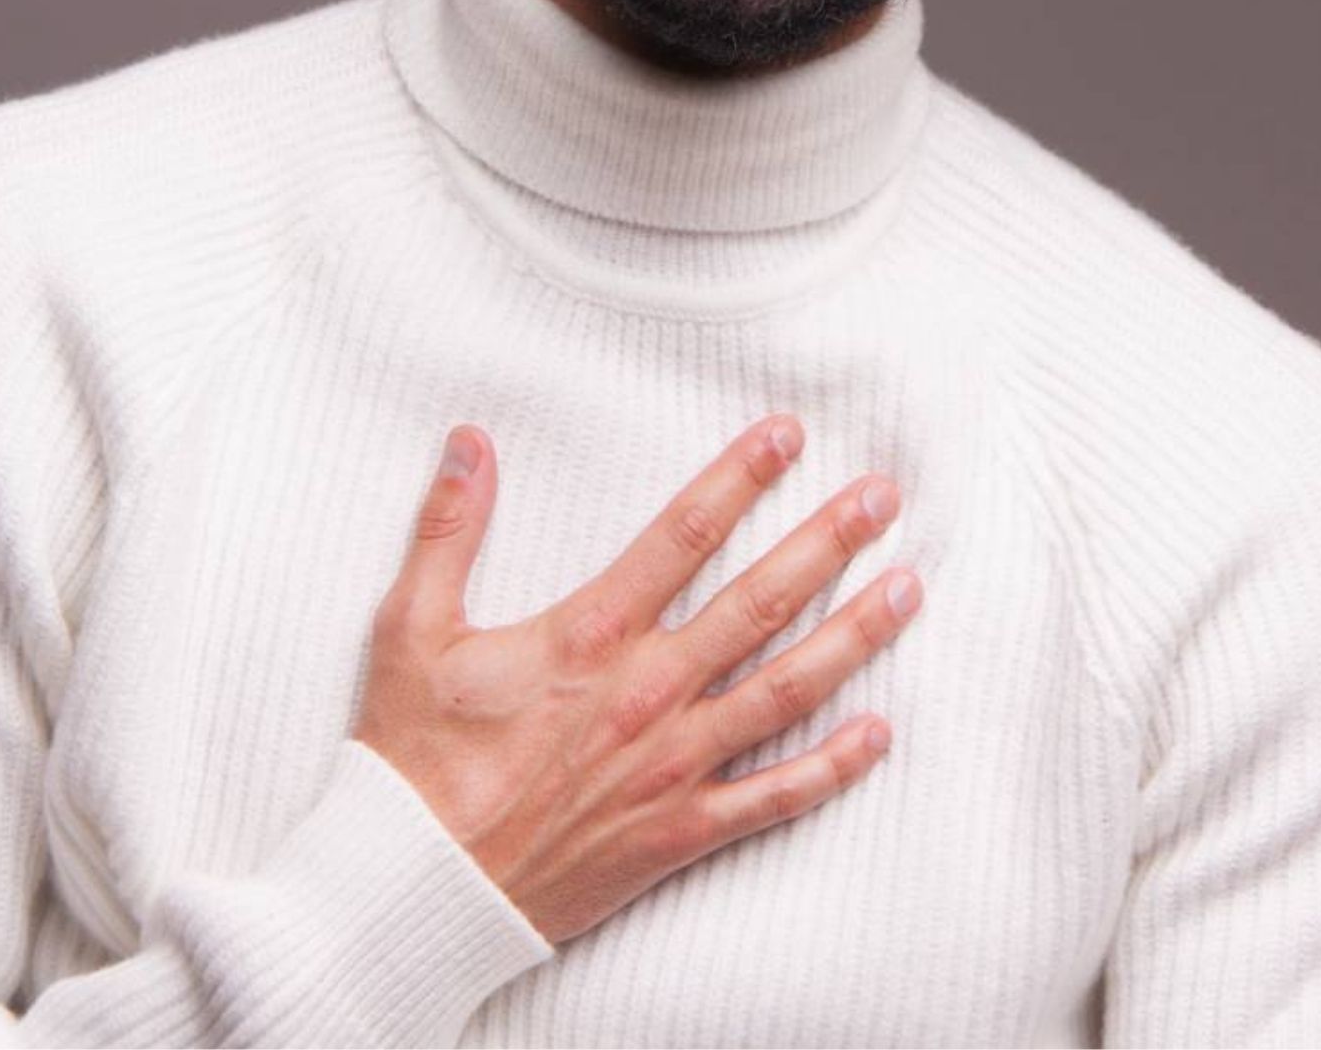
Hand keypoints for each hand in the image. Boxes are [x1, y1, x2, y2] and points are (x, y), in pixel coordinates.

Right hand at [352, 414, 920, 944]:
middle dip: (828, 542)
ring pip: (785, 689)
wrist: (414, 886)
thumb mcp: (412, 627)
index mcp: (590, 636)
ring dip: (854, 635)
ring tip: (908, 588)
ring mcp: (672, 766)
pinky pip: (772, 798)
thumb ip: (448, 527)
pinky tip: (879, 732)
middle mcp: (647, 693)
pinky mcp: (678, 831)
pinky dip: (831, 767)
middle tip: (882, 497)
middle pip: (759, 601)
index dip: (739, 477)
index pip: (682, 536)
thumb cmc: (413, 758)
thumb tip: (468, 439)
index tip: (788, 434)